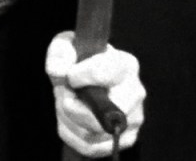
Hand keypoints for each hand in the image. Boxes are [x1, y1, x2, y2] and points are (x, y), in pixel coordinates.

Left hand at [46, 31, 144, 156]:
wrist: (84, 79)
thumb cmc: (77, 60)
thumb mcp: (64, 47)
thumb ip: (60, 55)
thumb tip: (61, 72)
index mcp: (124, 64)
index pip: (105, 72)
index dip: (81, 76)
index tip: (70, 77)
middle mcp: (135, 93)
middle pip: (104, 112)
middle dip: (73, 106)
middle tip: (65, 96)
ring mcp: (133, 119)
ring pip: (93, 133)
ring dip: (68, 119)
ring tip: (65, 104)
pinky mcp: (124, 140)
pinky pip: (91, 147)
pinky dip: (71, 135)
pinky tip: (70, 119)